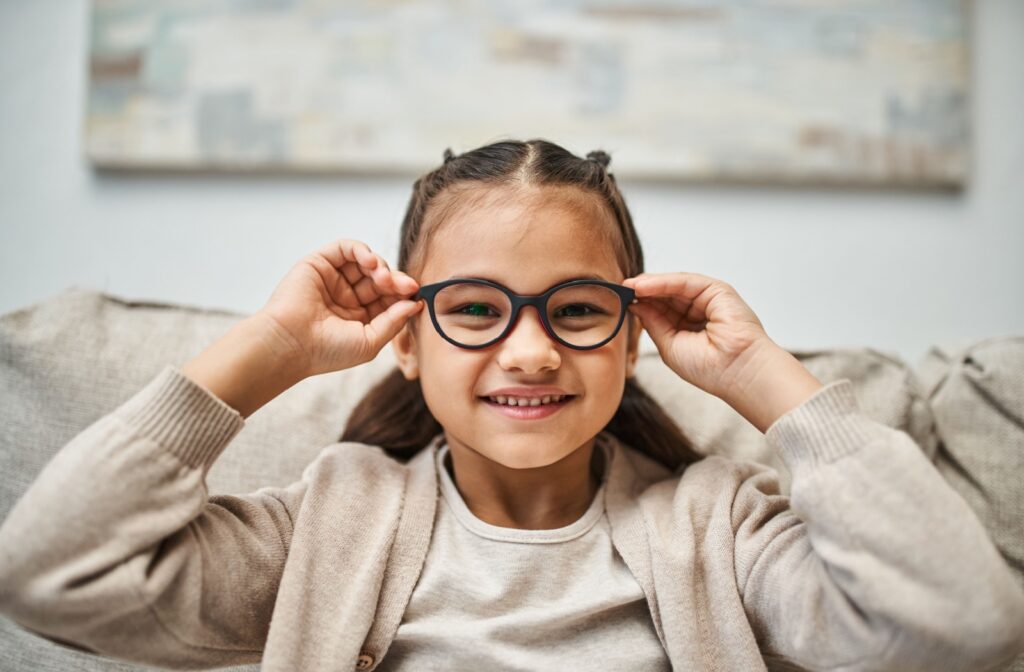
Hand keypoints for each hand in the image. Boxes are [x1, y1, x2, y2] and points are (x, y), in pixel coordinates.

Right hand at [257, 239, 422, 376]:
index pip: (390, 298)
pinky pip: (347, 248)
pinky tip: (370, 262)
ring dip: (381, 266)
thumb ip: (394, 321)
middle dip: (396, 280)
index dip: (404, 294)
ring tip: (383, 277)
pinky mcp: (321, 263)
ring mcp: (335, 279)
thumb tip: (416, 303)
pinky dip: (362, 251)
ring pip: (368, 262)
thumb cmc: (327, 350)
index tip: (416, 295)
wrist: (290, 344)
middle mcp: (348, 296)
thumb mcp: (370, 341)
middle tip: (406, 286)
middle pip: (382, 278)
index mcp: (361, 317)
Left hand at [622, 272, 774, 399]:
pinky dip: (663, 282)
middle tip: (621, 289)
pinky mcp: (717, 290)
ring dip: (649, 285)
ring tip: (628, 286)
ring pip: (674, 286)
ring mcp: (708, 299)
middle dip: (643, 291)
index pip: (661, 310)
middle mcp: (699, 311)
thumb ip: (653, 323)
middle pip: (666, 295)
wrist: (736, 372)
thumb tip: (635, 305)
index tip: (620, 301)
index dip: (641, 304)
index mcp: (689, 327)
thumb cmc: (708, 368)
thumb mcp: (669, 345)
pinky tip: (644, 286)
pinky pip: (685, 282)